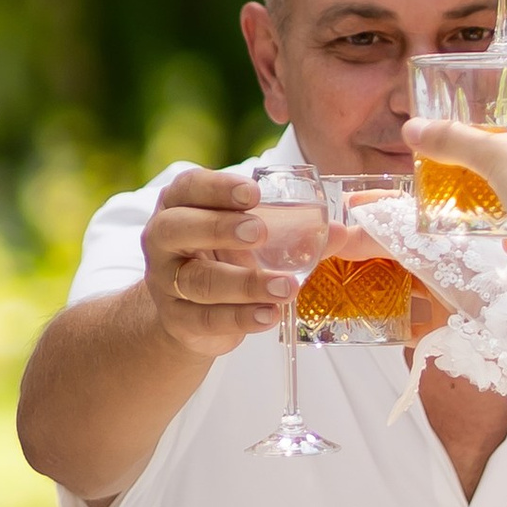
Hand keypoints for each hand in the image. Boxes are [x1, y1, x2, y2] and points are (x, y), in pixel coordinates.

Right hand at [139, 165, 284, 358]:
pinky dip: (241, 318)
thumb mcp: (248, 238)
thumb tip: (343, 232)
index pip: (189, 187)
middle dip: (219, 227)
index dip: (218, 188)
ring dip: (244, 283)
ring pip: (197, 280)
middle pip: (177, 228)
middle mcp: (163, 240)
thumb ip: (292, 232)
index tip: (253, 193)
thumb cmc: (222, 258)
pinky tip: (270, 314)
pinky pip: (206, 318)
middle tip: (259, 232)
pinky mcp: (177, 319)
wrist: (187, 313)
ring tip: (285, 287)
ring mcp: (166, 282)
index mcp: (178, 206)